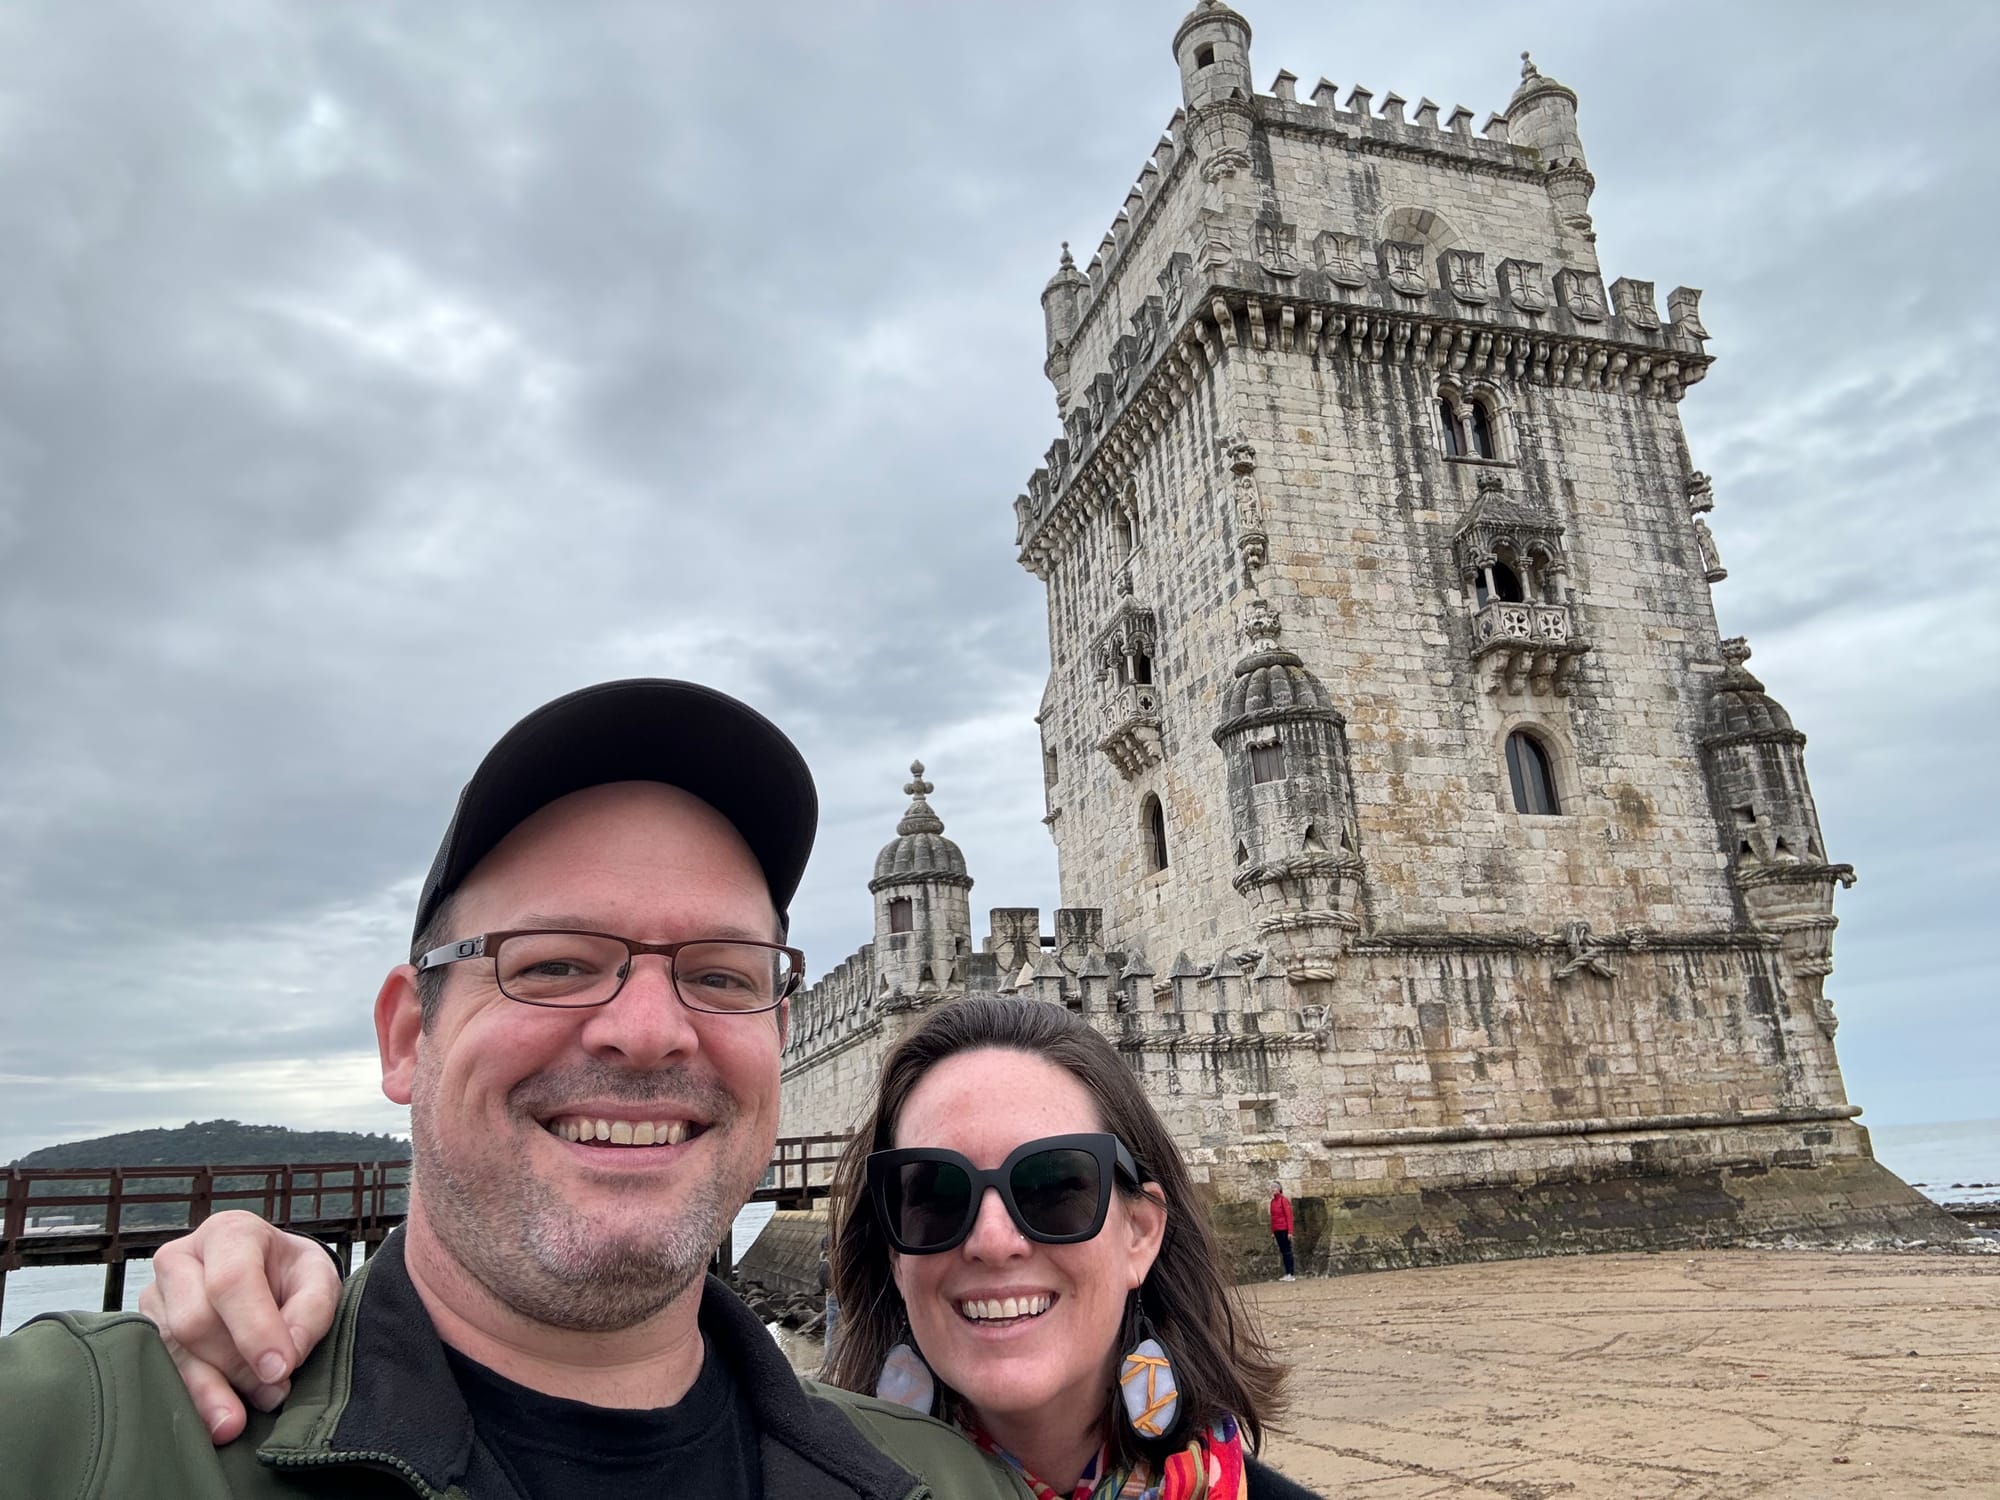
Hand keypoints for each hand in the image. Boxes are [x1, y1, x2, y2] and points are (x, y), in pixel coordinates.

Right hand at [136, 1211, 342, 1443]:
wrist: (264, 1278)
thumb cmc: (291, 1276)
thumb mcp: (318, 1281)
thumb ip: (310, 1313)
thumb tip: (282, 1360)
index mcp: (228, 1233)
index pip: (231, 1281)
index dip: (255, 1329)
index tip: (281, 1369)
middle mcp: (180, 1259)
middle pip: (194, 1322)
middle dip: (237, 1365)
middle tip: (274, 1390)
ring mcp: (154, 1297)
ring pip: (171, 1353)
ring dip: (211, 1391)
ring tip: (243, 1416)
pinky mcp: (144, 1333)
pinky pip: (159, 1373)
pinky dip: (190, 1400)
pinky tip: (213, 1420)